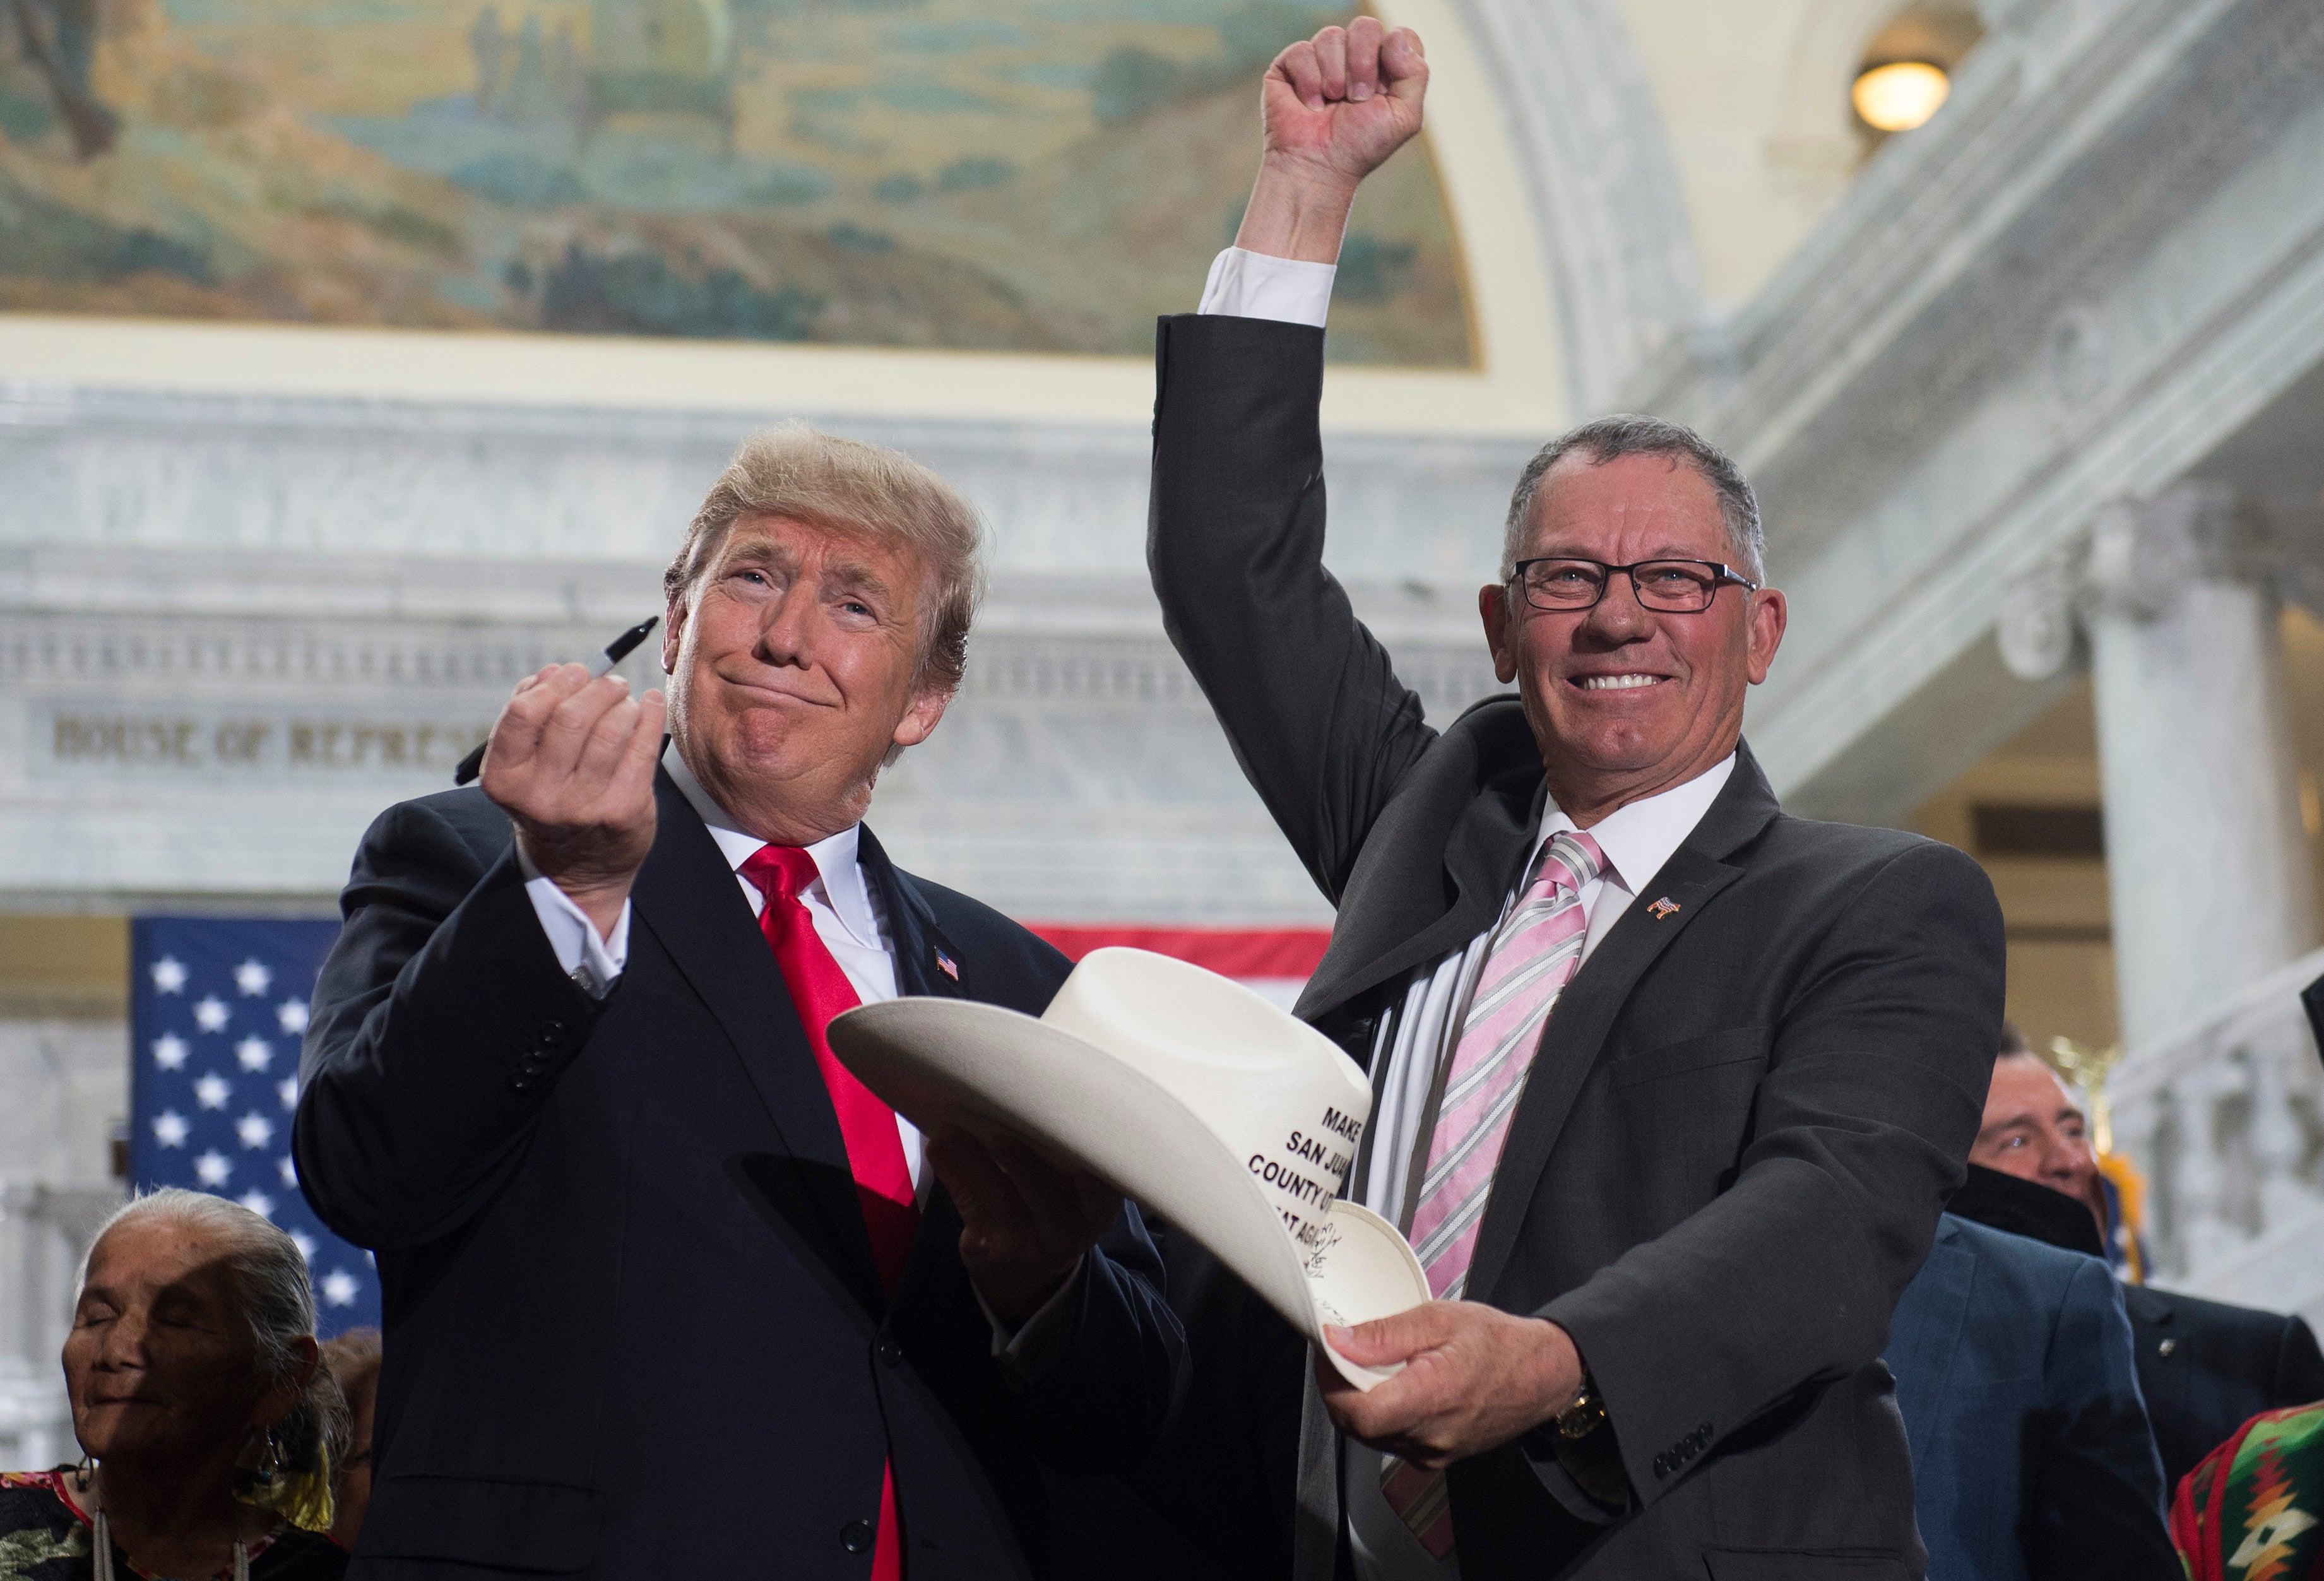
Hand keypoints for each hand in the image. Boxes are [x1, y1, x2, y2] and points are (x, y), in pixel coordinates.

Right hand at [481, 663, 665, 939]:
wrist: (580, 866)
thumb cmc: (553, 794)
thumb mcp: (525, 762)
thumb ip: (531, 713)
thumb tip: (555, 672)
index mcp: (504, 778)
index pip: (523, 713)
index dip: (555, 683)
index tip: (575, 672)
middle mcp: (539, 796)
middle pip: (571, 717)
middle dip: (598, 687)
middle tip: (611, 683)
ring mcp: (582, 807)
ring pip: (611, 729)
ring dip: (625, 703)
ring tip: (627, 701)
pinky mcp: (622, 812)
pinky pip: (643, 748)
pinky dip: (651, 715)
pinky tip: (651, 706)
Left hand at [926, 1127, 1120, 1323]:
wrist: (1028, 1271)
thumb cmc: (1056, 1207)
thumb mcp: (1077, 1196)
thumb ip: (1070, 1162)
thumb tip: (1044, 1099)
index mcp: (1094, 1213)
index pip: (1100, 1196)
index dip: (1093, 1179)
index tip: (1080, 1155)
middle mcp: (1063, 1231)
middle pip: (1041, 1195)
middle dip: (1022, 1166)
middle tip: (1002, 1137)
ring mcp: (1024, 1243)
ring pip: (997, 1197)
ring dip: (972, 1160)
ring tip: (951, 1131)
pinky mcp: (988, 1247)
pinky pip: (968, 1204)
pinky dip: (951, 1173)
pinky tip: (938, 1148)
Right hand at [1236, 18, 1428, 262]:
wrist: (1317, 168)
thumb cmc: (1360, 147)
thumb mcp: (1404, 116)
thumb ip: (1416, 74)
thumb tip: (1395, 36)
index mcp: (1385, 67)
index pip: (1399, 35)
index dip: (1393, 56)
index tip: (1384, 89)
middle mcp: (1354, 57)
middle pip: (1366, 26)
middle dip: (1363, 64)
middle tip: (1356, 99)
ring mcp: (1322, 59)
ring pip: (1332, 35)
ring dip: (1334, 76)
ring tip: (1331, 104)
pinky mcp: (1291, 65)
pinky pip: (1302, 50)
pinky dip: (1308, 82)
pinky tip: (1310, 106)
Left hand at [1317, 1302, 1581, 1468]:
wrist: (1543, 1376)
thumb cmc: (1497, 1343)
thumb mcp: (1440, 1319)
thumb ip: (1386, 1334)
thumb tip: (1338, 1341)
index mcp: (1431, 1398)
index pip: (1357, 1413)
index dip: (1330, 1384)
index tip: (1328, 1354)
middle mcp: (1430, 1436)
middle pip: (1357, 1426)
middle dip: (1339, 1390)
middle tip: (1341, 1354)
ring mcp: (1434, 1453)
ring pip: (1372, 1436)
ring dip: (1359, 1404)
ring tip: (1367, 1367)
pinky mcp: (1438, 1458)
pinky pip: (1393, 1441)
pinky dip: (1382, 1417)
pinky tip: (1391, 1388)